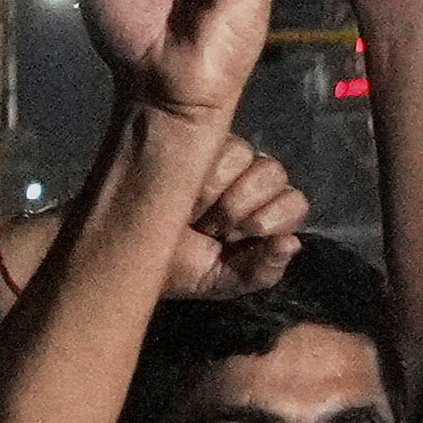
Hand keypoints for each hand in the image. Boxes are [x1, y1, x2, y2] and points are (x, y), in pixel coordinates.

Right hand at [184, 133, 312, 291]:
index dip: (273, 218)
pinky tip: (182, 192)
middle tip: (212, 227)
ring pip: (248, 156)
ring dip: (217, 191)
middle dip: (240, 207)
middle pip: (274, 174)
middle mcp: (250, 184)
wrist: (128, 251)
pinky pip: (222, 146)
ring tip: (193, 212)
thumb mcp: (220, 281)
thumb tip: (291, 244)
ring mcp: (226, 158)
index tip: (243, 236)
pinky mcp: (202, 141)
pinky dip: (203, 174)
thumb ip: (261, 272)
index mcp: (264, 217)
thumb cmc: (174, 266)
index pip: (294, 203)